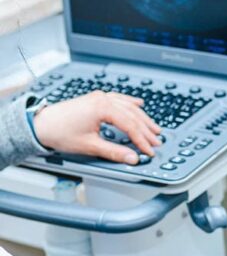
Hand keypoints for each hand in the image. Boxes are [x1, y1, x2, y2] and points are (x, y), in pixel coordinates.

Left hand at [33, 91, 161, 164]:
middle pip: (132, 115)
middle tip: (156, 142)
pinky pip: (119, 99)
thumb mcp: (89, 146)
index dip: (142, 140)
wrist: (40, 124)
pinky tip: (139, 105)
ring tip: (154, 129)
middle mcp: (103, 99)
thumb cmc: (60, 132)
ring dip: (143, 118)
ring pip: (128, 107)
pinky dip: (131, 103)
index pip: (130, 125)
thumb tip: (132, 158)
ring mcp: (99, 97)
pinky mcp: (96, 99)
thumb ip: (114, 152)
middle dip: (146, 130)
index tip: (149, 151)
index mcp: (102, 108)